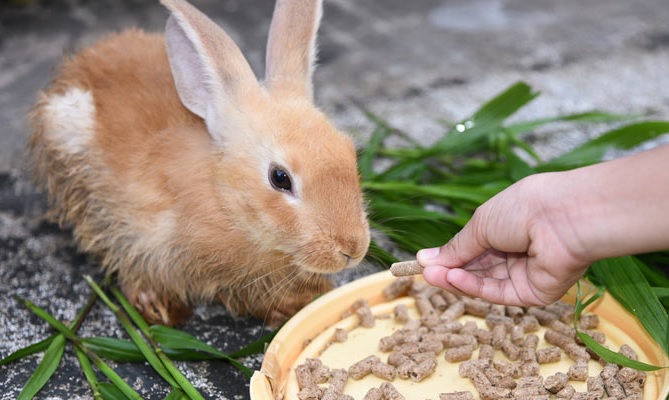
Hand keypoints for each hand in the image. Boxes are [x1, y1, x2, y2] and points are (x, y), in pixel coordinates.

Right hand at [416, 173, 589, 305]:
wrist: (564, 217)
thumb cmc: (524, 209)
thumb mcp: (481, 224)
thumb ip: (456, 247)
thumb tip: (425, 258)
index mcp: (506, 228)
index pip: (472, 248)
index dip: (448, 256)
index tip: (423, 262)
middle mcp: (515, 251)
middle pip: (476, 268)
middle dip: (449, 270)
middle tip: (424, 272)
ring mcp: (524, 273)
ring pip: (484, 282)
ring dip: (457, 279)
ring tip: (433, 276)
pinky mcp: (532, 292)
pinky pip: (498, 292)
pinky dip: (474, 287)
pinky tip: (454, 279)